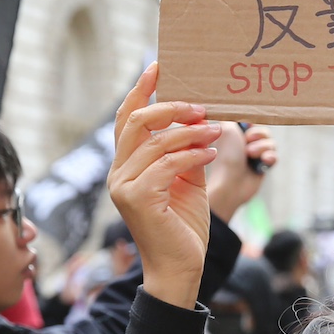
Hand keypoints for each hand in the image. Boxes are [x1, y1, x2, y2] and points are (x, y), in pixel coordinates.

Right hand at [108, 63, 220, 308]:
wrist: (181, 267)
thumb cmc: (183, 225)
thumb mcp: (187, 179)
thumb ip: (185, 150)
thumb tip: (198, 119)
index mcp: (126, 166)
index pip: (127, 119)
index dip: (142, 90)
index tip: (160, 66)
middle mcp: (118, 173)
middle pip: (136, 122)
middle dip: (170, 107)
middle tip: (202, 105)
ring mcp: (123, 186)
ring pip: (155, 142)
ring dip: (190, 132)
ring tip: (215, 130)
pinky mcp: (136, 199)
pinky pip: (167, 164)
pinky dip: (192, 154)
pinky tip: (211, 153)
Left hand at [206, 123, 279, 222]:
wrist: (231, 183)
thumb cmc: (226, 156)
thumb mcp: (226, 128)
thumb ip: (232, 114)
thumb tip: (230, 104)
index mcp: (235, 131)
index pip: (250, 118)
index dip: (252, 121)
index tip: (247, 124)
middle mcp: (245, 142)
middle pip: (263, 129)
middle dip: (258, 134)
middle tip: (248, 140)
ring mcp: (254, 154)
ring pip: (270, 142)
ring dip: (262, 146)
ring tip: (251, 154)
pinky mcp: (262, 166)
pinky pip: (274, 155)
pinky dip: (270, 156)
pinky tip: (264, 161)